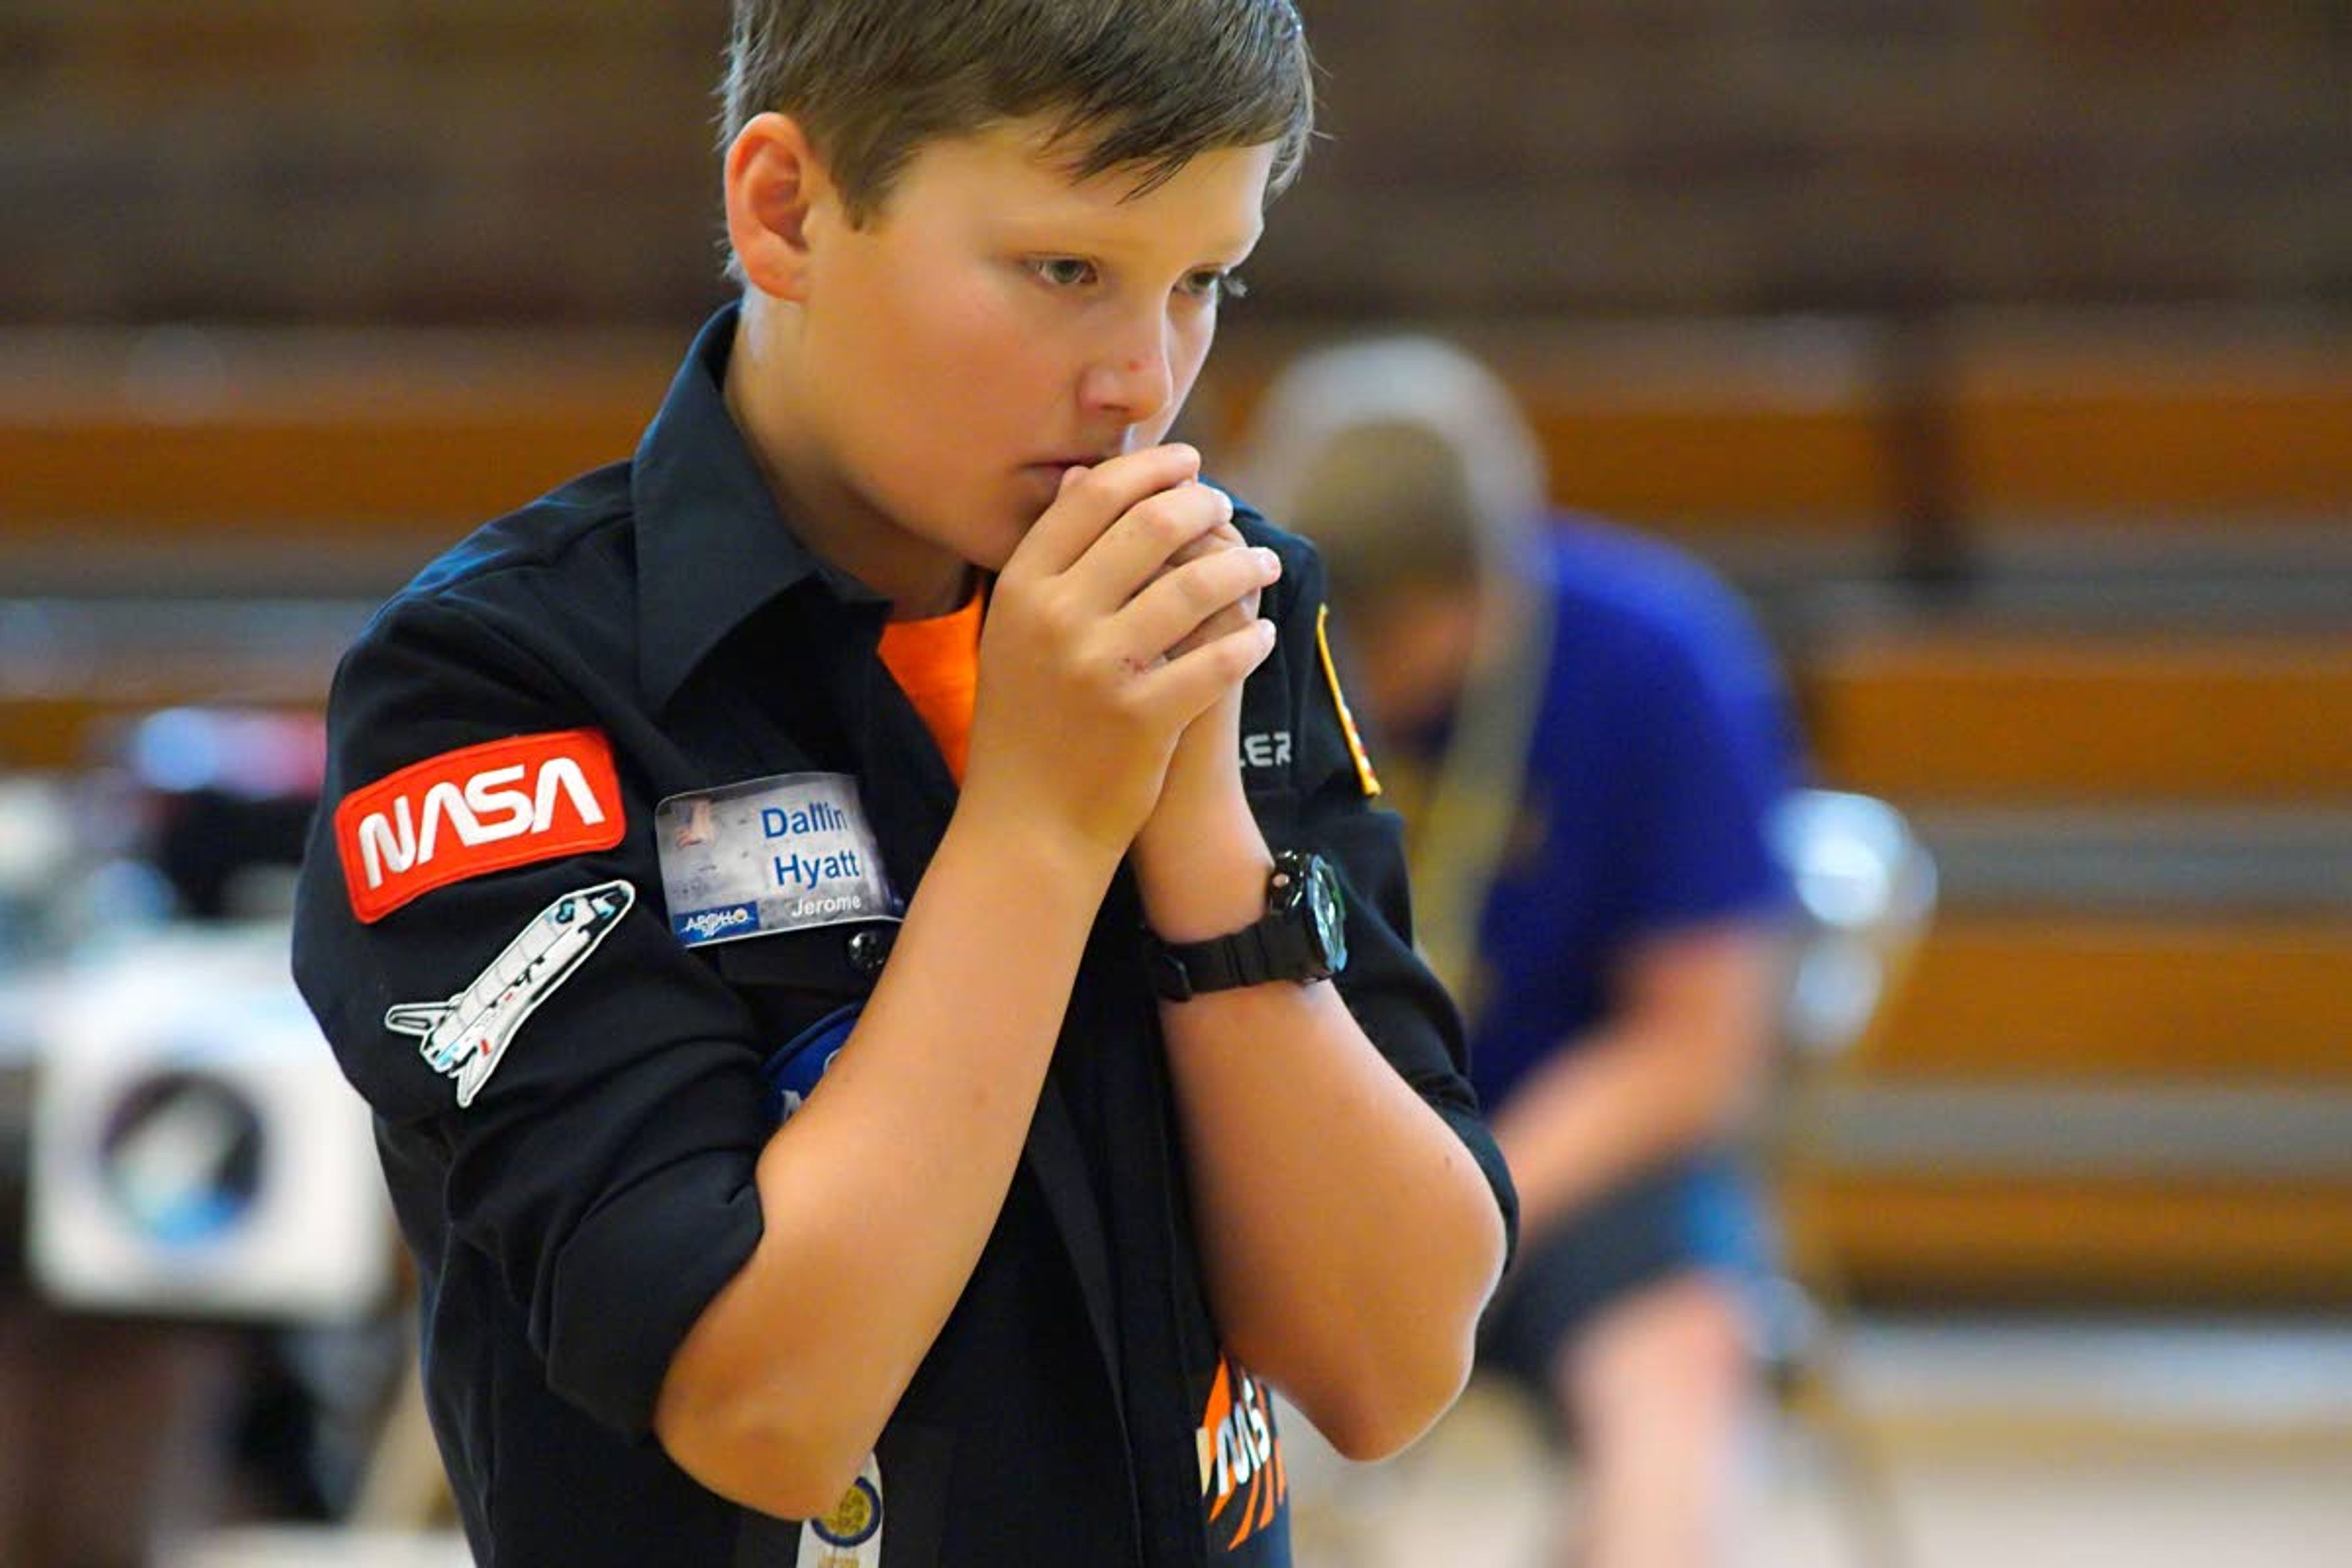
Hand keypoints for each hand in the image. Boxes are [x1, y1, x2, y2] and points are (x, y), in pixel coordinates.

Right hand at [962, 446, 1281, 862]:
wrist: (1026, 826)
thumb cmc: (1026, 724)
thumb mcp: (1015, 634)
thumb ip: (1048, 560)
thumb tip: (1081, 476)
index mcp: (1021, 589)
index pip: (1092, 498)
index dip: (1148, 469)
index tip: (1187, 461)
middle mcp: (1056, 619)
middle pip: (1150, 526)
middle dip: (1202, 505)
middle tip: (1226, 505)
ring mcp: (1100, 667)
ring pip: (1197, 585)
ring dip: (1242, 565)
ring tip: (1261, 561)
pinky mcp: (1144, 716)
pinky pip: (1219, 658)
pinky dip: (1249, 639)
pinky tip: (1261, 631)